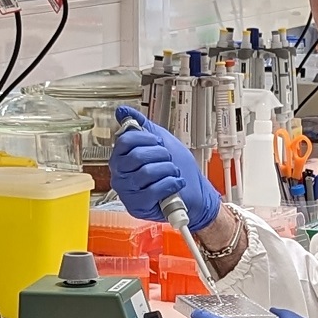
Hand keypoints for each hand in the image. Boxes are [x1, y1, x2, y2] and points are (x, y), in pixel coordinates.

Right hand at [108, 106, 220, 231]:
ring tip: (173, 173)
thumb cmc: (179, 169)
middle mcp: (120, 175)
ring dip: (168, 170)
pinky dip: (171, 184)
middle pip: (136, 156)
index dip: (146, 138)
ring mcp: (128, 192)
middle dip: (161, 154)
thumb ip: (142, 126)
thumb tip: (123, 111)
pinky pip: (154, 190)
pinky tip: (175, 184)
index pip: (125, 140)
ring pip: (146, 172)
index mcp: (122, 158)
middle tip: (168, 159)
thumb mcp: (162, 141)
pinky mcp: (139, 206)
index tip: (158, 142)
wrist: (196, 193)